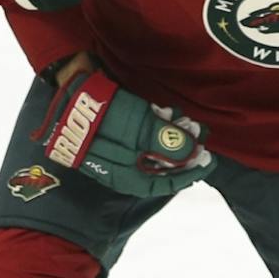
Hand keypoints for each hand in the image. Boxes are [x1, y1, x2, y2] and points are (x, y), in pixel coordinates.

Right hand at [34, 67, 211, 198]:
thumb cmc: (105, 117)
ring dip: (171, 134)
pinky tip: (163, 111)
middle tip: (199, 132)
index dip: (190, 172)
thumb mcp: (142, 132)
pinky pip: (141, 137)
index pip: (166, 184)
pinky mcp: (113, 134)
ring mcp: (116, 152)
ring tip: (184, 118)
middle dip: (183, 149)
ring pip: (152, 149)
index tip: (209, 159)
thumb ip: (169, 145)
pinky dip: (155, 127)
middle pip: (161, 166)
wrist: (69, 93)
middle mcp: (122, 170)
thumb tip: (193, 155)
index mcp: (127, 178)